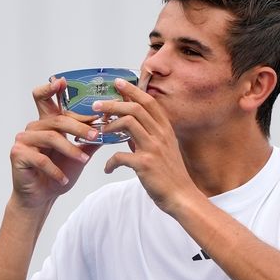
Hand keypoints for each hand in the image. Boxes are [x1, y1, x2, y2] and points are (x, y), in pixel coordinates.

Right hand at [9, 77, 101, 207]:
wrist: (42, 196)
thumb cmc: (60, 173)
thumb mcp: (80, 154)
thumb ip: (91, 139)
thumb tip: (112, 125)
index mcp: (47, 123)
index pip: (47, 99)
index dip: (52, 88)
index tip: (62, 80)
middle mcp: (34, 127)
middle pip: (57, 119)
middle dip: (79, 127)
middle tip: (96, 135)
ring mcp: (23, 139)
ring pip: (51, 137)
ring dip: (71, 150)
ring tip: (83, 161)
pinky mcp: (17, 154)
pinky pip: (41, 159)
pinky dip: (55, 171)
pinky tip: (63, 179)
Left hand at [93, 77, 199, 212]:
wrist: (182, 197)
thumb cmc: (171, 175)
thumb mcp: (164, 150)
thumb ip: (147, 137)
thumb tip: (128, 130)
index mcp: (165, 130)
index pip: (149, 102)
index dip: (133, 90)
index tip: (118, 82)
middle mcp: (161, 135)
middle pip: (135, 108)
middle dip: (113, 103)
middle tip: (97, 105)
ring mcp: (154, 149)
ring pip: (128, 123)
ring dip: (109, 125)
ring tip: (100, 131)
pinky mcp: (145, 164)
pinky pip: (120, 156)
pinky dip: (110, 162)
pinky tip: (108, 168)